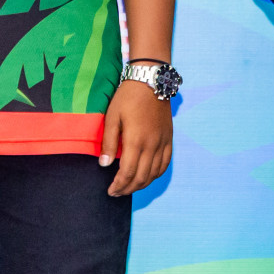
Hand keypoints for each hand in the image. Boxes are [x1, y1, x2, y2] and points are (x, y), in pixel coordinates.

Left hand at [102, 80, 173, 195]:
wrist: (151, 81)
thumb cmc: (128, 98)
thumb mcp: (112, 117)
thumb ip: (109, 143)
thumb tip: (105, 164)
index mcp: (136, 140)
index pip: (127, 173)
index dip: (118, 185)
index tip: (110, 191)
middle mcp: (152, 144)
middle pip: (142, 177)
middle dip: (128, 189)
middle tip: (117, 192)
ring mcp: (162, 141)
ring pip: (155, 173)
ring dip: (142, 184)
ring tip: (130, 187)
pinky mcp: (169, 137)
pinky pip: (166, 162)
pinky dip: (157, 174)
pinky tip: (148, 176)